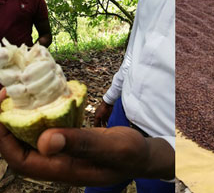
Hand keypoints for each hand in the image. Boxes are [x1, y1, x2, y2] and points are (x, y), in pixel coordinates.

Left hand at [0, 89, 174, 185]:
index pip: (20, 160)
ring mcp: (63, 156)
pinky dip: (39, 118)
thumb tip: (44, 140)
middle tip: (7, 95)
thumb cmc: (132, 154)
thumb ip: (81, 143)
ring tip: (19, 96)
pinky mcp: (69, 146)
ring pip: (30, 141)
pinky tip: (43, 103)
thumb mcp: (112, 147)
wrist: (146, 156)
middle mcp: (58, 165)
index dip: (4, 138)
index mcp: (64, 171)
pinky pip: (46, 134)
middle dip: (7, 125)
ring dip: (20, 119)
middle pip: (19, 149)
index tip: (1, 111)